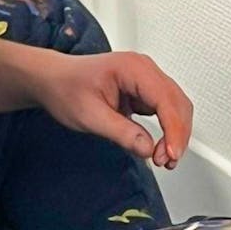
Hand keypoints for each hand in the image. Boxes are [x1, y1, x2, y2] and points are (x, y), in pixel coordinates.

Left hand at [32, 51, 193, 169]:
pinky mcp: (143, 90)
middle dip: (177, 134)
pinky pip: (165, 109)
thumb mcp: (90, 116)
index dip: (174, 129)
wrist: (52, 80)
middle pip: (177, 102)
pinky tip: (159, 146)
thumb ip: (121, 133)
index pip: (165, 99)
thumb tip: (148, 149)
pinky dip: (167, 129)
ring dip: (175, 133)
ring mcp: (145, 79)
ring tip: (163, 158)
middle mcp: (143, 69)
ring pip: (175, 106)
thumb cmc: (66, 89)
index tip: (171, 154)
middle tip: (166, 161)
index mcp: (133, 68)